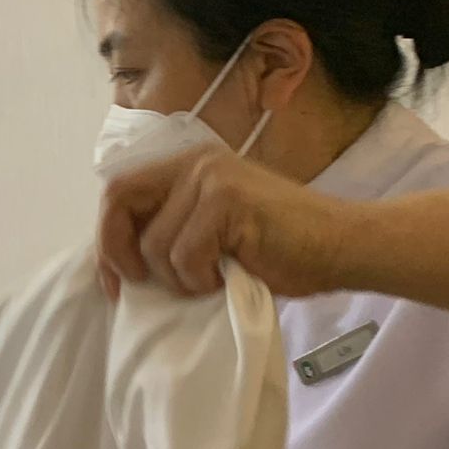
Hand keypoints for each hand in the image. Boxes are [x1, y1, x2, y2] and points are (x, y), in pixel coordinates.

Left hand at [96, 145, 348, 300]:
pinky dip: (201, 280)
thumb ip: (171, 230)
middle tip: (140, 285)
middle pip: (119, 200)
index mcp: (186, 166)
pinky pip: (185, 256)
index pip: (118, 191)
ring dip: (178, 279)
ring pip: (154, 244)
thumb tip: (118, 263)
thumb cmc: (278, 249)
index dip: (107, 239)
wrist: (341, 246)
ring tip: (213, 278)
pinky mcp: (228, 200)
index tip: (116, 282)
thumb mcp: (211, 232)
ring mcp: (211, 177)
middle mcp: (194, 162)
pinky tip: (229, 276)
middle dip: (119, 252)